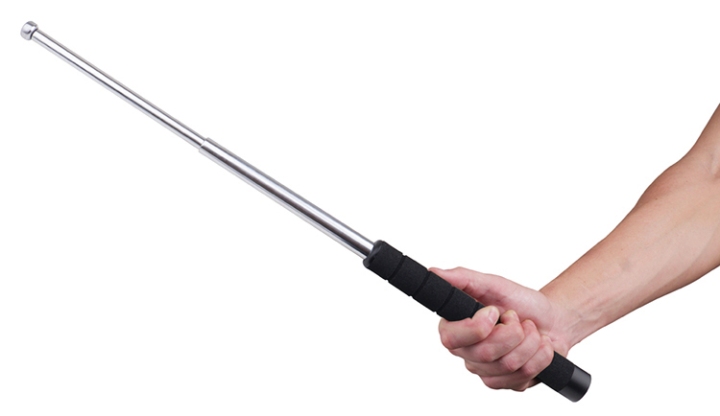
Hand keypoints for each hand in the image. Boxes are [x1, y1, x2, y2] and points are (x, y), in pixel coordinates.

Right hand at [434, 267, 571, 390]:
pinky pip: (523, 376)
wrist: (551, 319)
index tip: (494, 311)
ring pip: (508, 365)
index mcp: (456, 329)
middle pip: (485, 353)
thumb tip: (434, 273)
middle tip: (518, 320)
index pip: (451, 338)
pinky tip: (538, 346)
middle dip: (512, 332)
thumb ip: (462, 278)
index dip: (477, 327)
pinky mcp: (508, 384)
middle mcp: (467, 354)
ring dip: (530, 342)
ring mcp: (487, 372)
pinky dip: (540, 356)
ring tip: (531, 331)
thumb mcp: (492, 284)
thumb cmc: (520, 301)